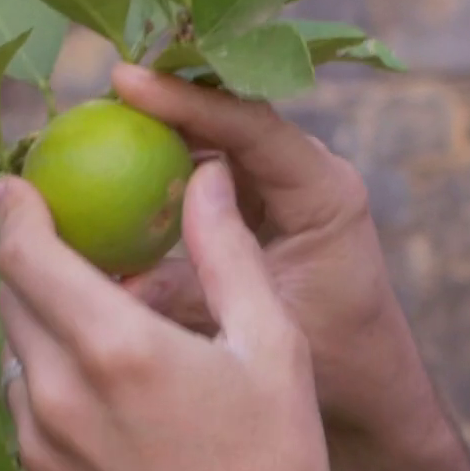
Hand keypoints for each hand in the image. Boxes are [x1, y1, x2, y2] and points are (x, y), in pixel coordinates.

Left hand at [0, 159, 342, 470]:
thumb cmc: (277, 466)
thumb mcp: (271, 347)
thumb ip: (225, 253)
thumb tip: (202, 177)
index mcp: (116, 348)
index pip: (26, 252)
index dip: (16, 209)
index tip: (19, 185)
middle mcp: (60, 394)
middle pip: (10, 297)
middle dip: (31, 259)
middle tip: (68, 242)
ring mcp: (41, 446)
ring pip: (16, 354)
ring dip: (44, 324)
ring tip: (100, 322)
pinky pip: (26, 409)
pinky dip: (51, 381)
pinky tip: (106, 391)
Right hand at [109, 63, 431, 439]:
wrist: (371, 386)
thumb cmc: (335, 364)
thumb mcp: (260, 331)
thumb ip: (195, 298)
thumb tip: (112, 283)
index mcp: (324, 192)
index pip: (252, 125)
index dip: (187, 100)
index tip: (126, 84)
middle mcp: (307, 175)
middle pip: (230, 118)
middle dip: (167, 102)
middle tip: (99, 95)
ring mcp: (283, 188)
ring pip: (216, 140)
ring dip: (162, 131)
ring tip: (98, 124)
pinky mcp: (260, 208)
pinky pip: (208, 175)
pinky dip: (165, 171)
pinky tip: (115, 173)